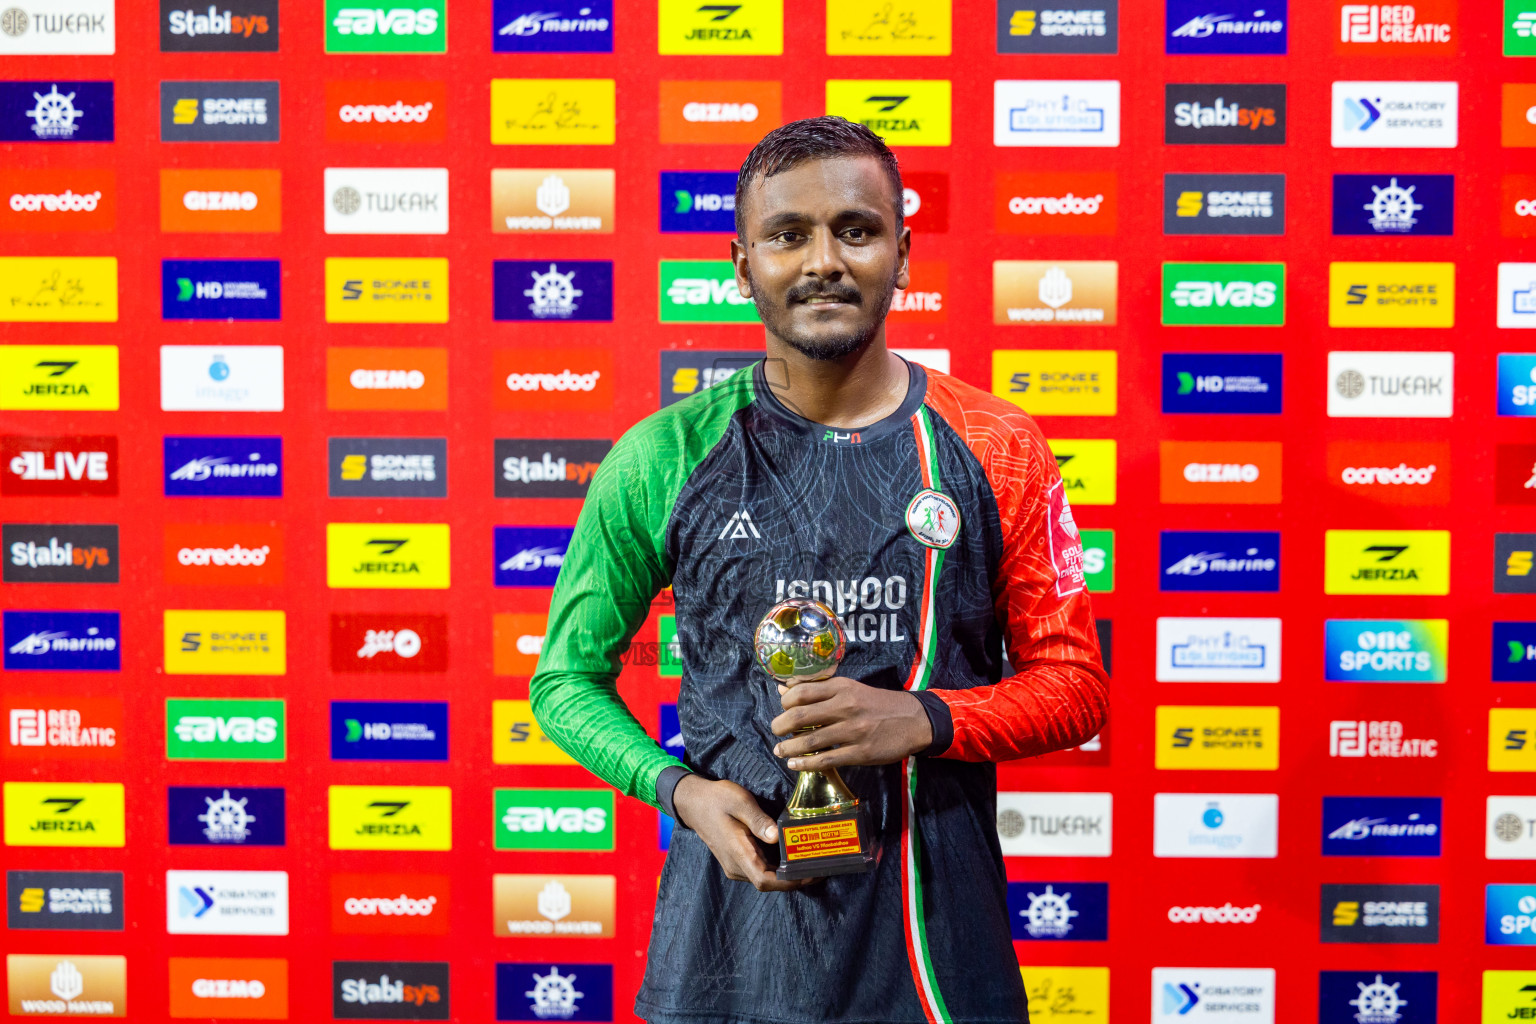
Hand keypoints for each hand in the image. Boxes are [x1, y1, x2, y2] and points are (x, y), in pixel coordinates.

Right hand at [671, 774, 807, 891]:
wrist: (693, 802)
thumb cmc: (716, 799)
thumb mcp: (739, 801)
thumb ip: (758, 820)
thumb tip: (778, 836)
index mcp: (737, 853)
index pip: (765, 880)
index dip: (789, 882)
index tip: (810, 875)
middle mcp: (736, 866)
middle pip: (768, 883)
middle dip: (794, 879)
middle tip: (819, 867)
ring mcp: (735, 865)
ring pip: (764, 878)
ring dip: (787, 875)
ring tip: (810, 862)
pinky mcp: (737, 861)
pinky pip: (759, 870)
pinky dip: (777, 868)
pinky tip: (791, 857)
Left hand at [770, 676, 931, 770]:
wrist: (913, 720)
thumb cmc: (877, 703)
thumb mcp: (850, 688)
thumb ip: (818, 689)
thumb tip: (784, 690)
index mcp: (842, 688)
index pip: (802, 692)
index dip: (785, 703)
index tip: (782, 709)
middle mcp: (846, 707)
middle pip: (800, 716)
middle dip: (780, 726)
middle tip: (775, 731)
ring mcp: (853, 731)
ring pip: (810, 741)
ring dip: (789, 748)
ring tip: (779, 750)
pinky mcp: (861, 753)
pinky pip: (826, 759)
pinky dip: (806, 763)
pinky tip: (794, 764)